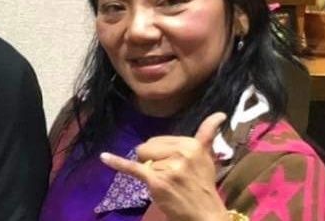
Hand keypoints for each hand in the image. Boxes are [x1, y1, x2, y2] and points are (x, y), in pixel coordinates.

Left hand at [101, 112, 228, 220]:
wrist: (205, 215)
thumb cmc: (203, 186)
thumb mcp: (207, 157)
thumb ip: (208, 134)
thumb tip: (220, 114)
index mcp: (193, 144)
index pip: (160, 140)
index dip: (161, 153)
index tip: (177, 166)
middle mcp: (182, 153)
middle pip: (147, 146)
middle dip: (152, 160)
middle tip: (171, 176)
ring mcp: (169, 167)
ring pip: (142, 160)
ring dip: (150, 173)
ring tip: (168, 184)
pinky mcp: (157, 180)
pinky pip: (132, 168)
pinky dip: (117, 162)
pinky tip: (104, 157)